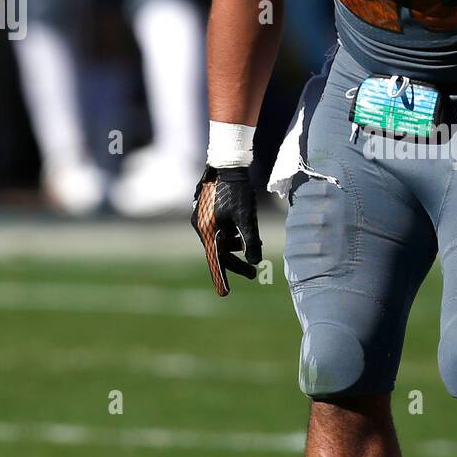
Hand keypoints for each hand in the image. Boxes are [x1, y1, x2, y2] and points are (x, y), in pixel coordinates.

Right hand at [191, 165, 261, 296]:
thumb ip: (251, 241)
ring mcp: (202, 217)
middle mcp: (201, 226)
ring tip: (250, 246)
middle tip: (253, 274)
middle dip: (236, 263)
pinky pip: (219, 230)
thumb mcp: (247, 218)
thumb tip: (254, 262)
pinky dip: (231, 234)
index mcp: (208, 230)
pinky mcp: (207, 210)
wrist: (227, 163)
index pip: (216, 260)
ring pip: (220, 240)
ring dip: (234, 246)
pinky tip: (241, 232)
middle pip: (219, 251)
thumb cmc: (237, 190)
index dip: (222, 277)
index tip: (226, 293)